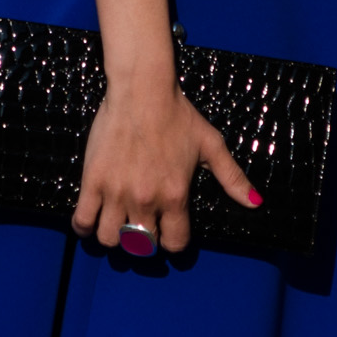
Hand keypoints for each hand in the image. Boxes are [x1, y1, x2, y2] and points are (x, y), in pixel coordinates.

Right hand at [72, 75, 260, 252]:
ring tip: (118, 223)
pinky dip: (84, 228)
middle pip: (142, 246)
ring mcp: (116, 192)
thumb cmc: (178, 115)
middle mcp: (146, 200)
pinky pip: (82, 220)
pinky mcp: (92, 181)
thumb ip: (232, 178)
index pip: (174, 243)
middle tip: (143, 224)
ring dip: (115, 238)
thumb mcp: (211, 145)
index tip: (169, 231)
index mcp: (176, 195)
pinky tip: (91, 221)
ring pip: (110, 239)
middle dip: (145, 241)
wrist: (142, 90)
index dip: (173, 241)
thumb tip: (255, 202)